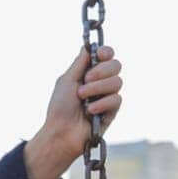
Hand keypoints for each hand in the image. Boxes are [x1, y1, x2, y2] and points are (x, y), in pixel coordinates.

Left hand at [23, 45, 123, 178]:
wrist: (61, 133)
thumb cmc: (59, 107)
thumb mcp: (67, 80)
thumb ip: (80, 62)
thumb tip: (89, 45)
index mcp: (89, 73)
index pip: (107, 55)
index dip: (107, 52)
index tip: (100, 55)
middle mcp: (100, 83)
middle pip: (116, 65)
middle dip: (102, 70)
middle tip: (86, 80)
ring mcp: (107, 97)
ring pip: (117, 81)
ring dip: (97, 88)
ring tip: (82, 98)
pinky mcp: (112, 111)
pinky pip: (116, 99)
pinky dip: (102, 103)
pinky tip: (90, 111)